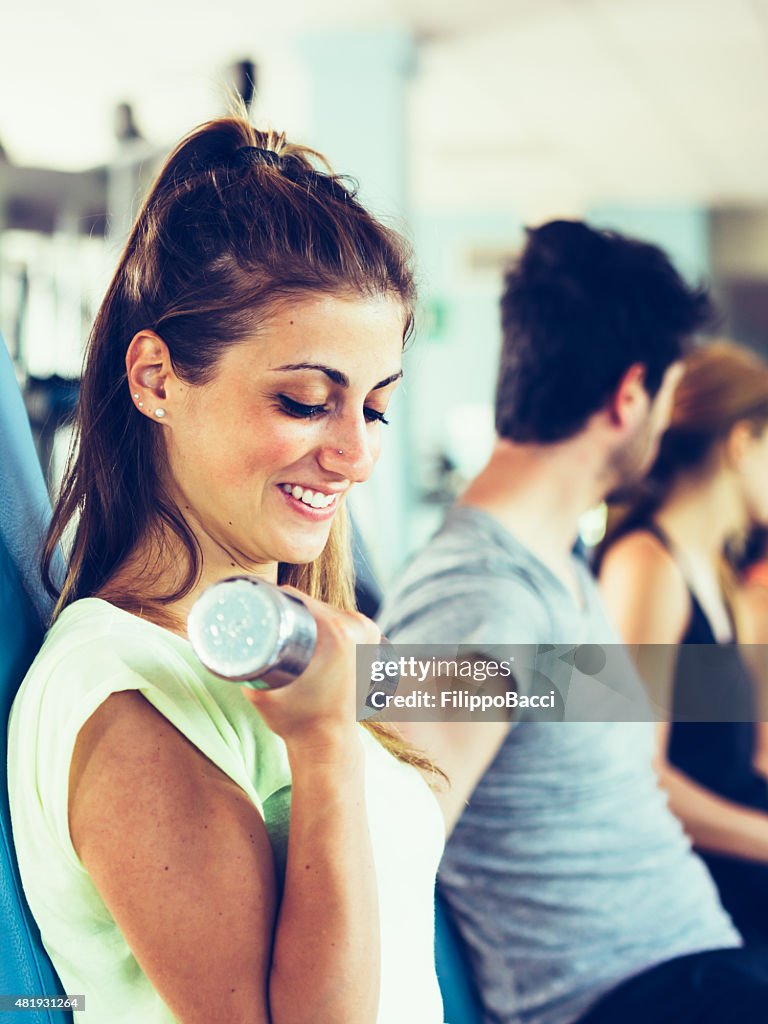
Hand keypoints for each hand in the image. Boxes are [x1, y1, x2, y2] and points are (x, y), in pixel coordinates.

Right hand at [241, 587, 377, 752]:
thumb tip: (221, 645)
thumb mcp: (262, 693)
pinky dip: (325, 621)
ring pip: (327, 610)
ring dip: (307, 614)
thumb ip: (240, 670)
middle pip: (313, 603)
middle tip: (265, 620)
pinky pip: (342, 619)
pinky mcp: (372, 642)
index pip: (296, 598)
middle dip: (288, 608)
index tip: (254, 607)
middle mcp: (358, 628)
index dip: (272, 597)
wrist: (329, 743)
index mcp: (337, 633)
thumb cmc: (297, 722)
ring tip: (284, 625)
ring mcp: (369, 633)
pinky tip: (310, 626)